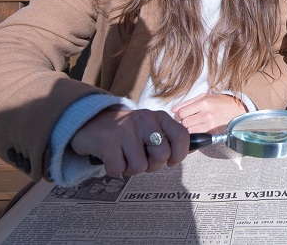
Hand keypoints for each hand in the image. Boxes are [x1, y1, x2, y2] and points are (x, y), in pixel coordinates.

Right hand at [70, 108, 188, 176]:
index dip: (179, 154)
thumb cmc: (126, 131)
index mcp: (158, 117)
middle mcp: (144, 120)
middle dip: (152, 165)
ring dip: (131, 169)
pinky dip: (114, 169)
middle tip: (140, 159)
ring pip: (140, 167)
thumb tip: (195, 147)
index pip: (181, 136)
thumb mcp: (150, 127)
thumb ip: (168, 138)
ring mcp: (126, 130)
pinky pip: (119, 170)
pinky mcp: (108, 141)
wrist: (91, 121)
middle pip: (162, 156)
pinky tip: (110, 157)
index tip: (171, 161)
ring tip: (123, 157)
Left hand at [172, 93, 246, 134]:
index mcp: (203, 103)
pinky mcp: (213, 133)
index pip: (182, 112)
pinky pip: (197, 136)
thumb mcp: (205, 96)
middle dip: (182, 122)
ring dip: (188, 129)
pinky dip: (194, 133)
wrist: (237, 110)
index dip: (178, 115)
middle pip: (184, 123)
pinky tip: (197, 129)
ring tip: (191, 125)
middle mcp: (206, 115)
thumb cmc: (220, 102)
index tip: (179, 115)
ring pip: (189, 131)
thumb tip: (174, 110)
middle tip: (185, 120)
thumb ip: (188, 102)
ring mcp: (210, 125)